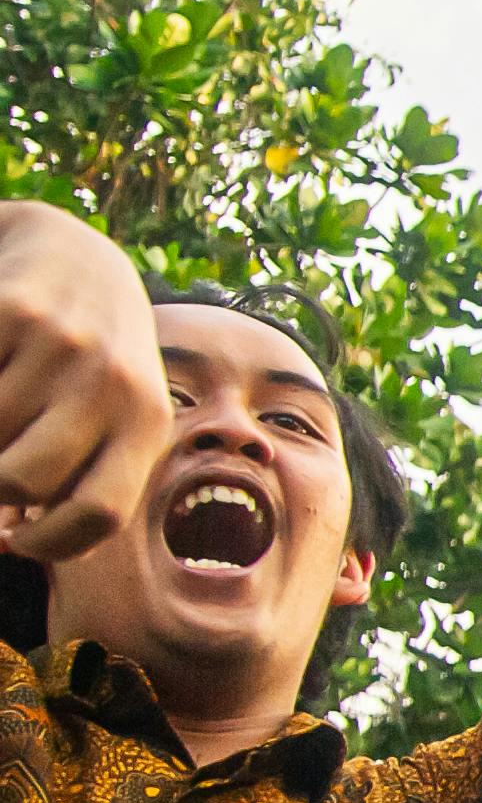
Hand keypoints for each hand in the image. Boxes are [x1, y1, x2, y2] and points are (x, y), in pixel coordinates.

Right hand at [0, 201, 169, 562]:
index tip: (17, 541)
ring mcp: (64, 345)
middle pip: (24, 480)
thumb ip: (75, 477)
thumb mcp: (109, 415)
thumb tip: (3, 539)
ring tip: (2, 414)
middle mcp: (113, 383)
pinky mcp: (14, 310)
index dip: (49, 544)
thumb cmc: (90, 361)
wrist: (75, 258)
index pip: (100, 513)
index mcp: (147, 422)